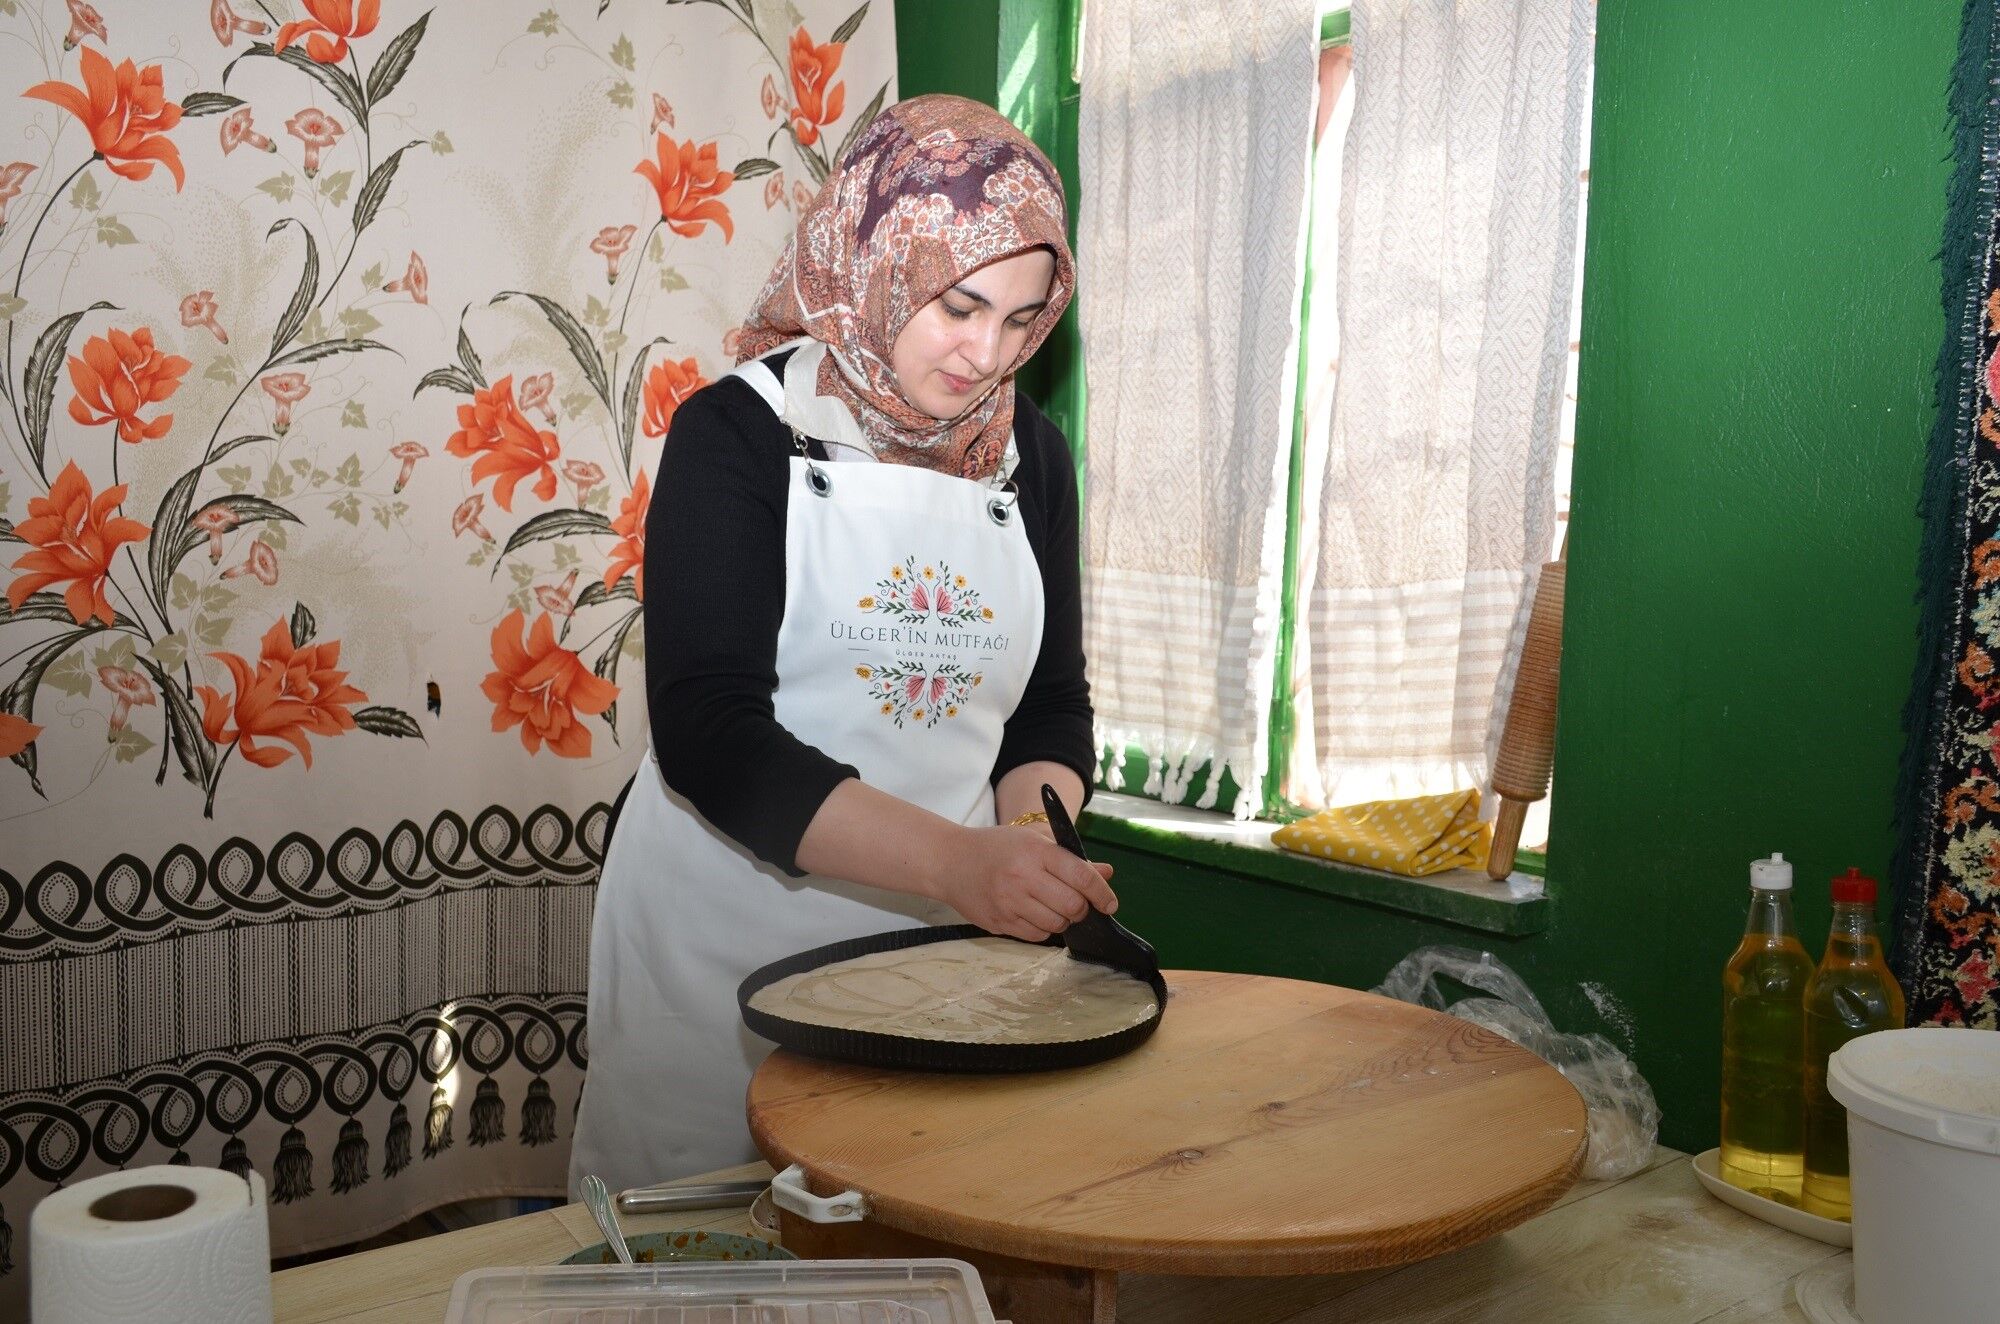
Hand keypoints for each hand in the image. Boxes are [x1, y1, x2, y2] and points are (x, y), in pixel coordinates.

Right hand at [937, 825, 1118, 942]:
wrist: (949, 861)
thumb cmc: (996, 847)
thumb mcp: (1034, 841)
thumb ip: (1072, 859)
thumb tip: (1106, 873)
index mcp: (1035, 851)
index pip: (1082, 877)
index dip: (1102, 894)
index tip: (1110, 904)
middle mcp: (1023, 877)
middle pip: (1073, 906)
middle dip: (1082, 908)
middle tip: (1077, 903)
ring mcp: (1009, 902)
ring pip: (1057, 924)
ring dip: (1063, 919)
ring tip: (1053, 906)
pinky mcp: (999, 922)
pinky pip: (1037, 935)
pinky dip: (1044, 928)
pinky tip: (1035, 913)